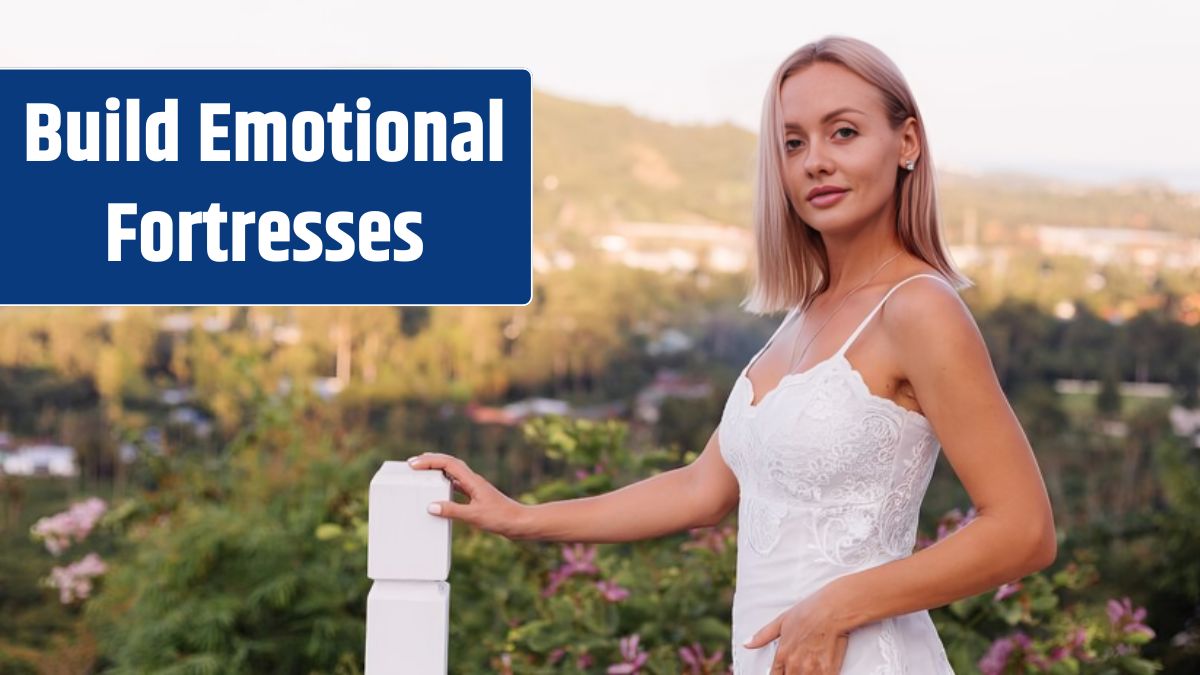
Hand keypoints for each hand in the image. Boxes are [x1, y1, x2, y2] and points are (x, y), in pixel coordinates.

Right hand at [406, 453, 526, 539]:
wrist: (520, 523)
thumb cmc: (501, 518)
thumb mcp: (474, 516)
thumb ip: (453, 511)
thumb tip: (431, 506)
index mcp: (473, 481)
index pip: (448, 464)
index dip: (430, 461)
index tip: (414, 464)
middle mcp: (473, 480)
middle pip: (450, 463)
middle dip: (431, 460)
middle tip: (413, 463)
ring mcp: (475, 487)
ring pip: (453, 472)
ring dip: (437, 469)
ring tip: (422, 472)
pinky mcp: (477, 495)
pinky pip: (457, 484)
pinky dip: (445, 482)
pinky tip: (439, 490)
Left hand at [743, 585, 851, 673]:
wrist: (833, 610)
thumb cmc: (808, 611)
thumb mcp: (781, 621)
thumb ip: (762, 636)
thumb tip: (746, 644)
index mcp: (782, 654)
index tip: (782, 673)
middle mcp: (795, 664)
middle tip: (798, 667)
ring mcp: (812, 669)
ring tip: (809, 667)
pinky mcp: (828, 671)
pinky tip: (821, 670)